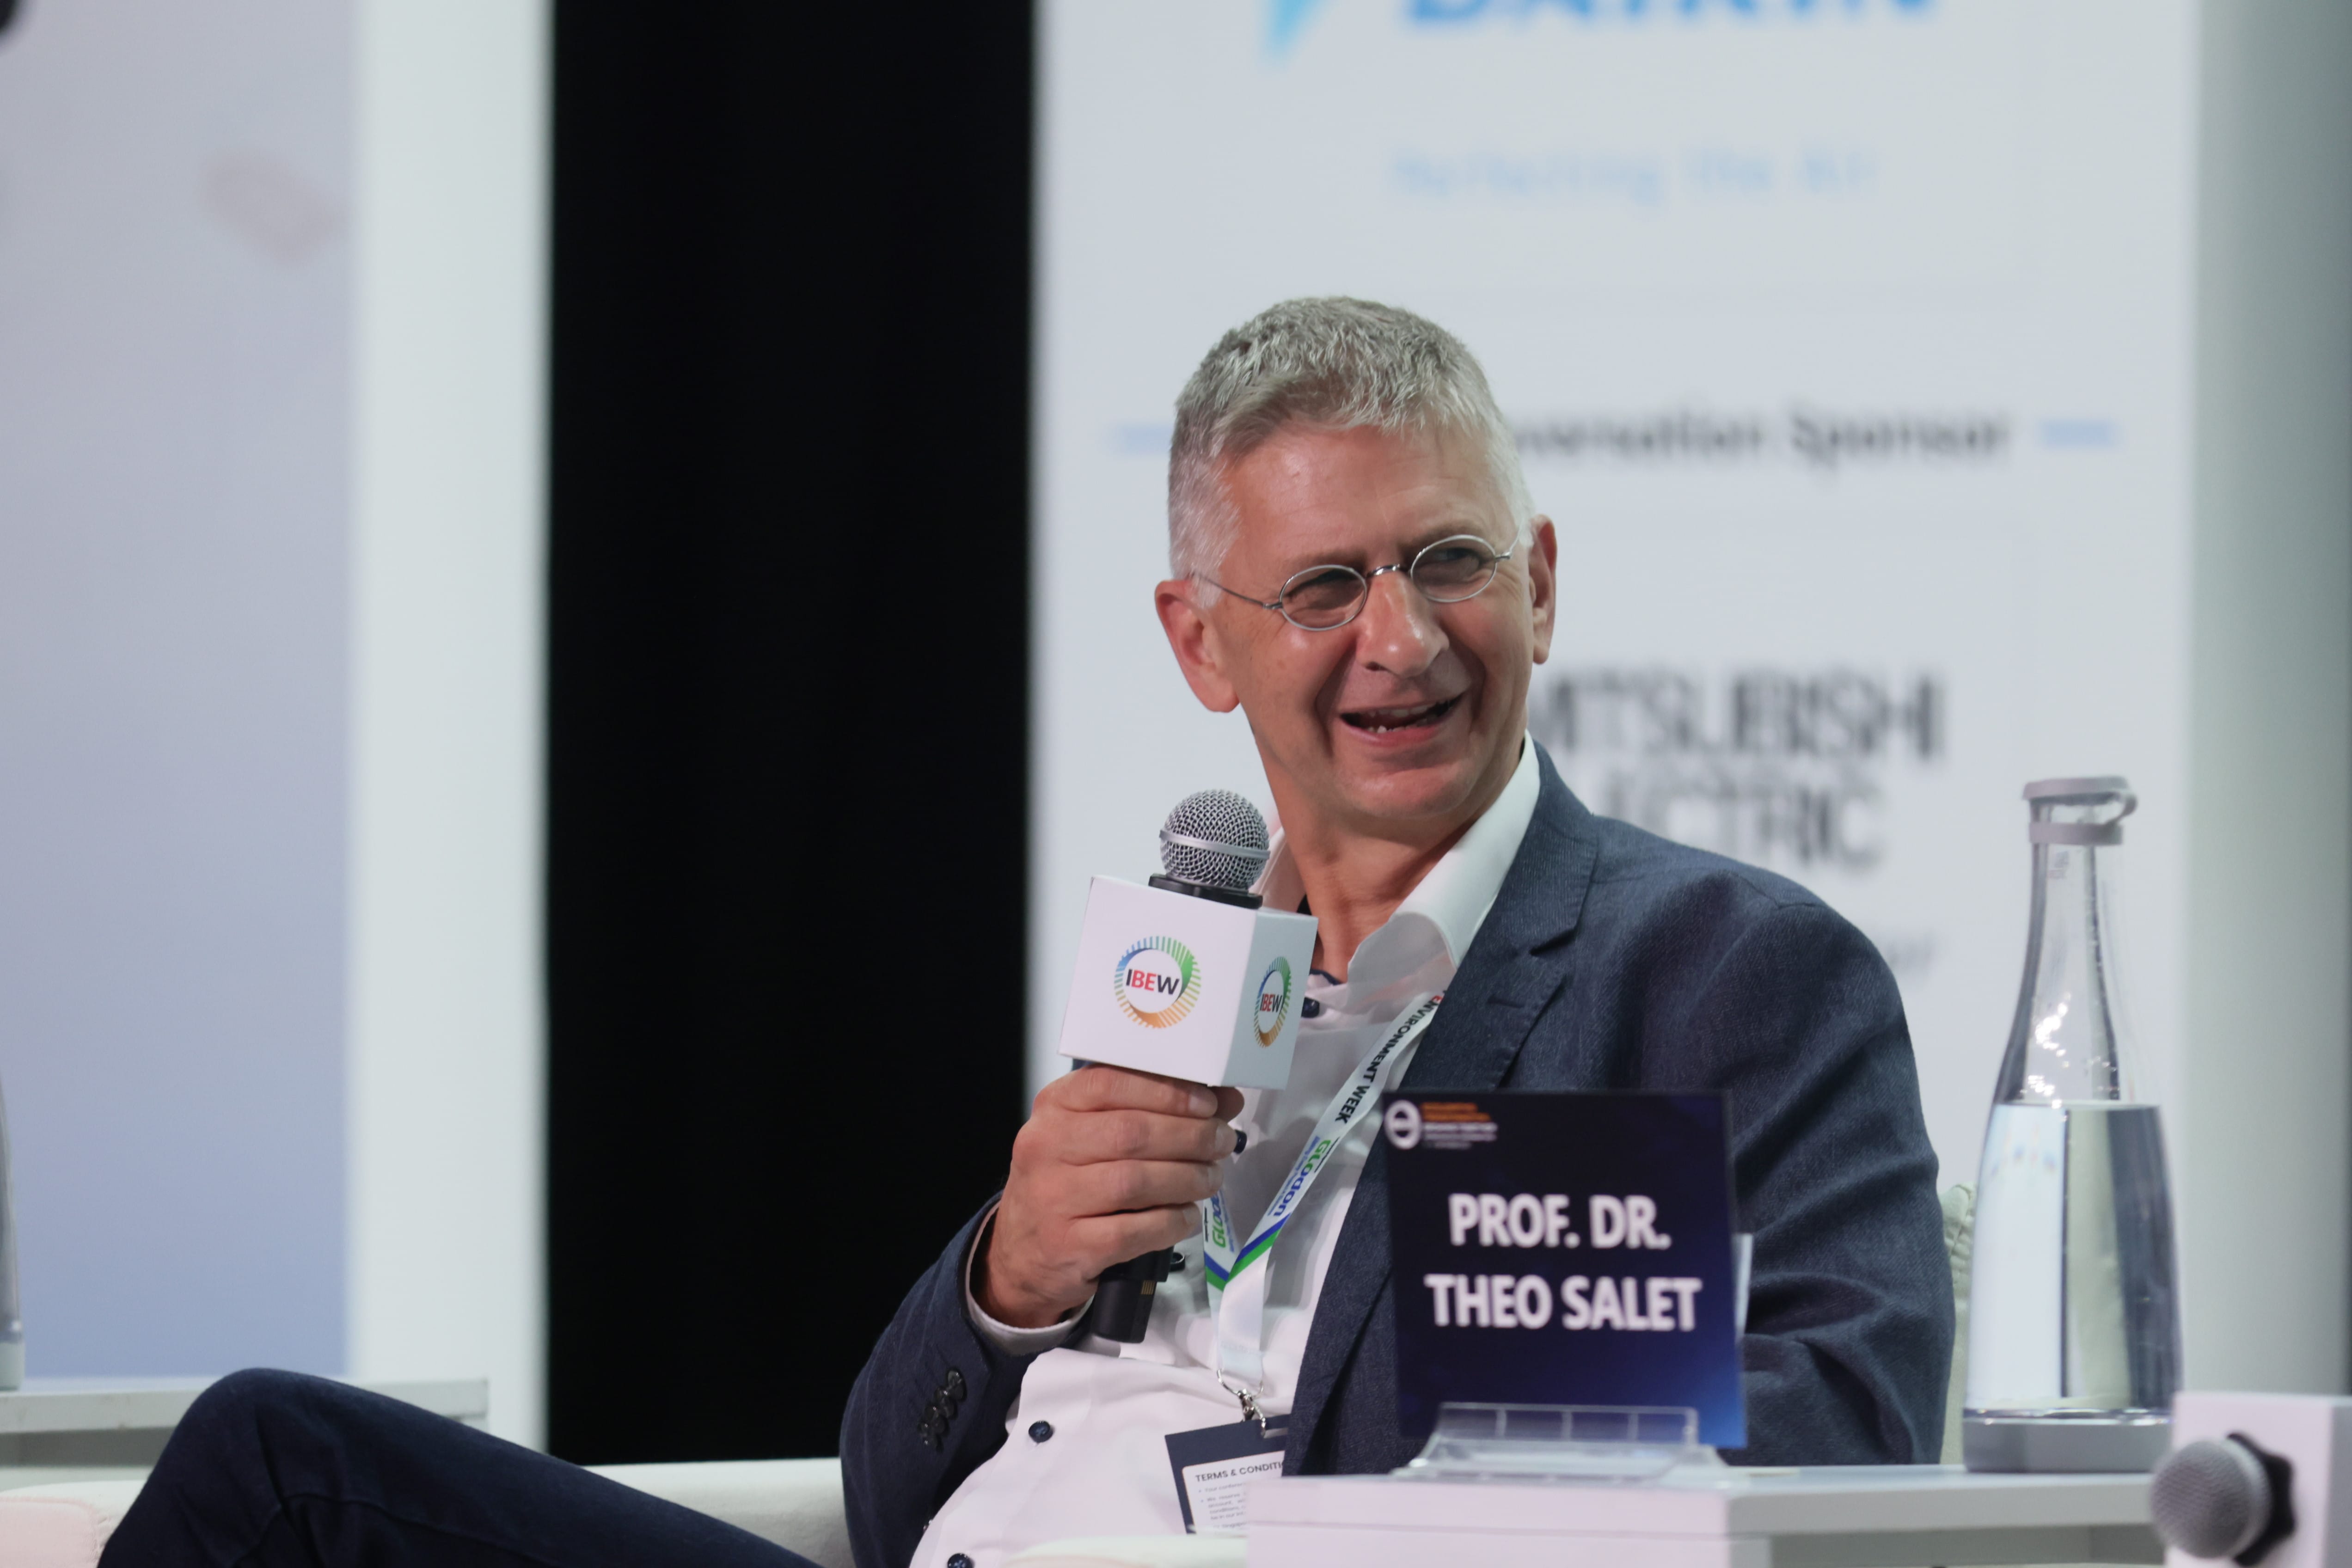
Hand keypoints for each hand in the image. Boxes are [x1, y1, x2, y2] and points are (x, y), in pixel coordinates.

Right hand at [974, 1065, 1243, 1328]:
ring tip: (1211, 1178)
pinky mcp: (1068, 1245)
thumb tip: (1225, 1100)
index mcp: (1053, 1108)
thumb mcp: (1092, 1134)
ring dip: (1187, 1178)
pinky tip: (1187, 1216)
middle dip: (1190, 1135)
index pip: (1110, 1083)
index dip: (1167, 1092)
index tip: (1208, 1102)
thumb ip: (1150, 1110)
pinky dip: (1170, 1222)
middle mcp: (1046, 1147)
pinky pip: (1133, 1230)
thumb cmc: (1066, 1182)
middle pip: (1131, 1133)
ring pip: (1134, 1181)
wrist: (1021, 1254)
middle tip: (1221, 1141)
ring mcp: (1053, 1199)